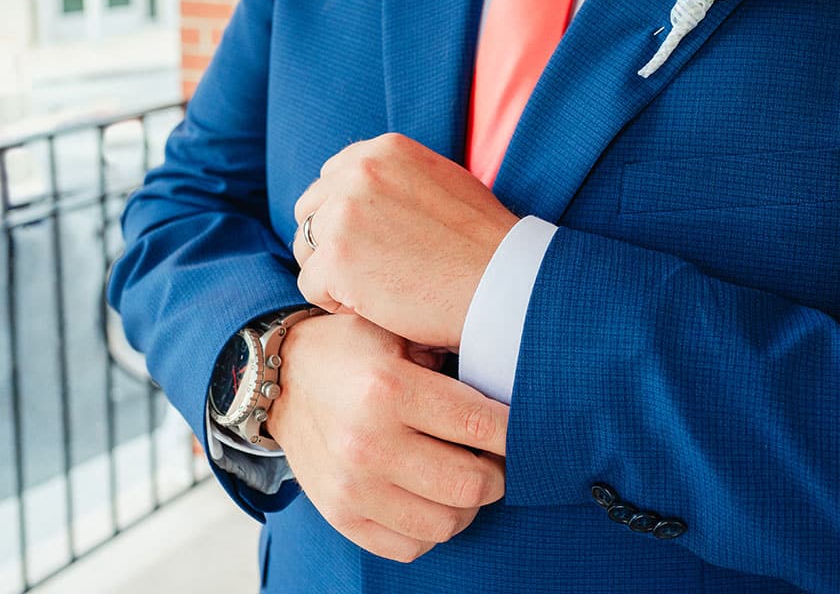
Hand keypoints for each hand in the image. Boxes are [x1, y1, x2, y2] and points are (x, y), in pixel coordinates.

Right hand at [266, 312, 508, 562]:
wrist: (278, 382)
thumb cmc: (349, 350)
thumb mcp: (394, 331)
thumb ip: (445, 353)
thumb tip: (505, 382)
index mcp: (389, 390)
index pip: (480, 425)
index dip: (516, 432)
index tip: (523, 427)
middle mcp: (369, 443)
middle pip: (470, 484)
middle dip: (499, 474)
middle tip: (497, 457)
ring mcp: (352, 487)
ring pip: (446, 523)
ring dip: (468, 505)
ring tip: (466, 478)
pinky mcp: (341, 516)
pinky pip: (410, 546)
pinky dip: (432, 528)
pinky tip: (431, 498)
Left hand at [291, 133, 518, 348]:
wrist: (502, 282)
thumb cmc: (482, 243)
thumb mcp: (442, 182)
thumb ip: (396, 178)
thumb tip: (360, 189)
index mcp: (384, 150)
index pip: (332, 178)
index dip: (346, 216)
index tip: (375, 240)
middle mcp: (358, 172)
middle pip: (309, 211)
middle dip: (332, 243)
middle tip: (375, 269)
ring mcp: (343, 214)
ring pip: (306, 249)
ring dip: (334, 274)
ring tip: (381, 287)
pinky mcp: (336, 259)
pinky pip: (311, 286)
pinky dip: (338, 304)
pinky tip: (378, 306)